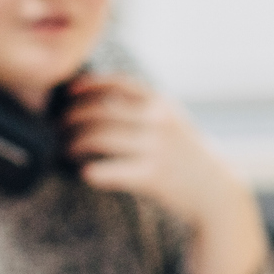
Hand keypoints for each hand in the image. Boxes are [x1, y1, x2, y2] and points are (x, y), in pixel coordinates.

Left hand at [61, 72, 266, 273]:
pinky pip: (108, 170)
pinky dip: (91, 171)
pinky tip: (85, 173)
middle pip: (100, 110)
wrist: (214, 189)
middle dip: (72, 117)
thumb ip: (141, 106)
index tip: (69, 92)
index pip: (118, 83)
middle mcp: (158, 120)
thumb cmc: (184, 154)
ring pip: (99, 137)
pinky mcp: (152, 176)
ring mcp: (155, 147)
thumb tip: (95, 95)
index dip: (89, 84)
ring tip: (66, 150)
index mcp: (161, 103)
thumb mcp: (171, 120)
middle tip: (59, 128)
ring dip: (74, 143)